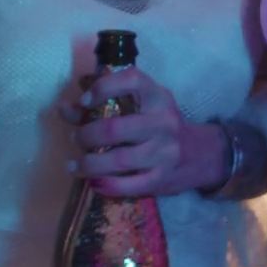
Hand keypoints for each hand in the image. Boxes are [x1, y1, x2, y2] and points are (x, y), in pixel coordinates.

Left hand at [56, 67, 226, 197]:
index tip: (84, 101)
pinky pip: (128, 186)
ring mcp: (164, 153)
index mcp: (157, 97)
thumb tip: (65, 109)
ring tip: (75, 165)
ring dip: (90, 164)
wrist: (201, 155)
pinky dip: (106, 186)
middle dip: (87, 136)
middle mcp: (162, 122)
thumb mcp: (141, 107)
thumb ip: (102, 106)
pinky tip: (93, 182)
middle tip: (76, 139)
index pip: (131, 80)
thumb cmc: (160, 125)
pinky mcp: (162, 179)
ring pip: (118, 161)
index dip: (103, 87)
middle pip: (115, 128)